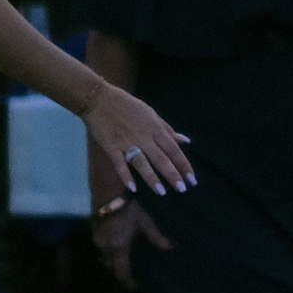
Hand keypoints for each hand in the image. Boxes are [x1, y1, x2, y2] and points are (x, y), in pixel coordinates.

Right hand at [85, 82, 196, 202]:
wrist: (100, 99)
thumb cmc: (128, 106)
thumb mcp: (151, 114)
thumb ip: (168, 129)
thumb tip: (185, 141)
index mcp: (155, 128)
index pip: (173, 149)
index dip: (184, 164)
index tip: (192, 179)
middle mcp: (144, 137)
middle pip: (161, 158)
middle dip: (173, 174)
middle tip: (183, 190)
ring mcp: (127, 143)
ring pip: (142, 162)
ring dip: (152, 178)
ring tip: (162, 192)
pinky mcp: (111, 147)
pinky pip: (120, 164)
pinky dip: (125, 175)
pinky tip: (133, 188)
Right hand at [91, 196, 166, 284]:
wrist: (108, 193)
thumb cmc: (129, 209)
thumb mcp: (145, 223)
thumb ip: (158, 238)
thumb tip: (173, 249)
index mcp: (119, 248)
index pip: (122, 273)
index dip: (129, 282)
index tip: (136, 288)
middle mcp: (105, 248)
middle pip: (112, 266)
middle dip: (120, 270)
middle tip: (132, 271)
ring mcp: (97, 240)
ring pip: (105, 257)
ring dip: (114, 259)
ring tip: (125, 258)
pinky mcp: (93, 233)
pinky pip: (101, 247)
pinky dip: (108, 249)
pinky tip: (117, 243)